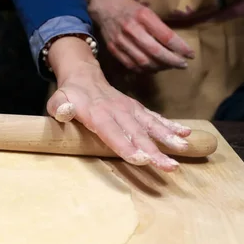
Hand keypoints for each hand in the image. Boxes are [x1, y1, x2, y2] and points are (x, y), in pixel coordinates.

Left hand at [48, 61, 190, 171]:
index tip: (140, 159)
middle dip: (154, 151)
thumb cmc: (69, 95)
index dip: (126, 147)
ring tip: (183, 149)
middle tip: (169, 166)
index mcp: (97, 114)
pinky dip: (170, 125)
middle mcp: (118, 111)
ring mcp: (130, 110)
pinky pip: (155, 118)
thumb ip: (59, 107)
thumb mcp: (57, 99)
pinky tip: (185, 134)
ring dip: (168, 138)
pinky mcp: (137, 109)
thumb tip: (64, 111)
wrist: (84, 77)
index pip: (113, 133)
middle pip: (137, 134)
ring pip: (151, 125)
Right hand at [88, 0, 194, 71]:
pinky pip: (130, 65)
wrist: (104, 8)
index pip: (166, 36)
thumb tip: (173, 45)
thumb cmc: (129, 8)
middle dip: (172, 61)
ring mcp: (121, 41)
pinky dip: (144, 70)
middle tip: (182, 65)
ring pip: (143, 61)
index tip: (190, 54)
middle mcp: (132, 30)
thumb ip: (158, 27)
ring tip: (168, 66)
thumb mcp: (147, 11)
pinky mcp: (113, 49)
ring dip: (159, 67)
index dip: (180, 47)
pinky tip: (152, 68)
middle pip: (155, 52)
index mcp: (143, 17)